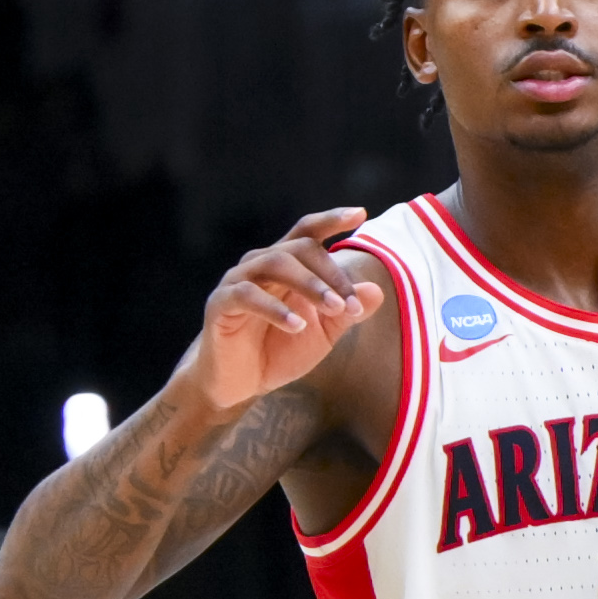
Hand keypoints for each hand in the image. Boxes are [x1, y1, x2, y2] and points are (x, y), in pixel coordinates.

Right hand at [183, 207, 384, 412]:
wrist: (240, 385)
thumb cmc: (279, 351)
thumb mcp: (322, 334)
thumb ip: (347, 313)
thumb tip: (377, 291)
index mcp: (286, 266)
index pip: (308, 233)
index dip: (331, 220)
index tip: (360, 214)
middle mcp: (261, 264)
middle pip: (299, 248)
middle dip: (330, 274)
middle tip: (349, 304)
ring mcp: (238, 281)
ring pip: (275, 264)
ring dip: (310, 285)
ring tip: (333, 310)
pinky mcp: (221, 304)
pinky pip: (248, 296)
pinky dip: (275, 308)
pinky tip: (297, 326)